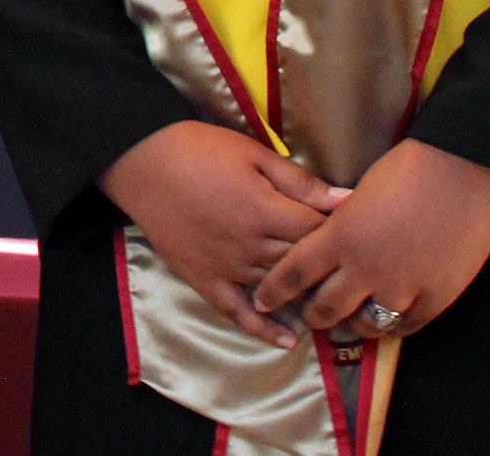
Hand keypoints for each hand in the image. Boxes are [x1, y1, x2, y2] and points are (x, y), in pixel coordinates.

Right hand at [99, 120, 351, 350]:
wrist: (142, 161)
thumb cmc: (198, 149)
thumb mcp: (252, 153)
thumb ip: (298, 180)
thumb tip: (344, 200)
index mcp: (264, 211)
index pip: (317, 231)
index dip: (336, 229)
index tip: (347, 227)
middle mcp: (249, 246)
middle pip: (301, 263)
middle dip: (323, 262)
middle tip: (341, 263)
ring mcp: (226, 267)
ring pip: (277, 289)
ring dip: (303, 294)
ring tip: (327, 298)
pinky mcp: (204, 279)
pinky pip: (237, 312)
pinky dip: (263, 328)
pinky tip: (286, 340)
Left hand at [253, 138, 489, 340]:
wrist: (461, 175)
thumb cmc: (406, 171)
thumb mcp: (355, 194)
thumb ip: (335, 222)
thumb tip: (322, 234)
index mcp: (338, 238)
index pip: (294, 273)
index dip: (274, 291)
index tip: (262, 299)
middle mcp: (364, 269)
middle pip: (325, 308)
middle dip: (312, 315)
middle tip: (308, 315)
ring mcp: (400, 289)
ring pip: (364, 325)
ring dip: (352, 325)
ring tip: (347, 321)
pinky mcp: (434, 300)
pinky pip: (403, 328)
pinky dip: (391, 327)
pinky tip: (386, 320)